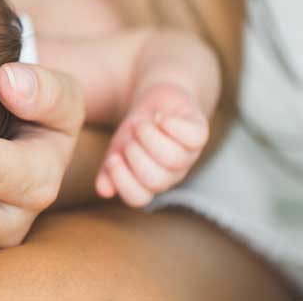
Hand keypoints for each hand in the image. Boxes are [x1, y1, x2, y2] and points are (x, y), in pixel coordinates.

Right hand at [95, 82, 208, 206]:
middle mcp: (171, 174)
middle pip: (156, 180)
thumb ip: (109, 171)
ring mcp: (187, 155)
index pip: (138, 198)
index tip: (113, 158)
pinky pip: (193, 137)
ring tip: (142, 123)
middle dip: (136, 155)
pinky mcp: (199, 133)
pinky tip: (161, 118)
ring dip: (150, 136)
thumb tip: (104, 191)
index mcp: (148, 182)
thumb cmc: (136, 131)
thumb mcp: (117, 149)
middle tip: (131, 137)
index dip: (123, 181)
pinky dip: (173, 125)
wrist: (156, 103)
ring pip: (174, 159)